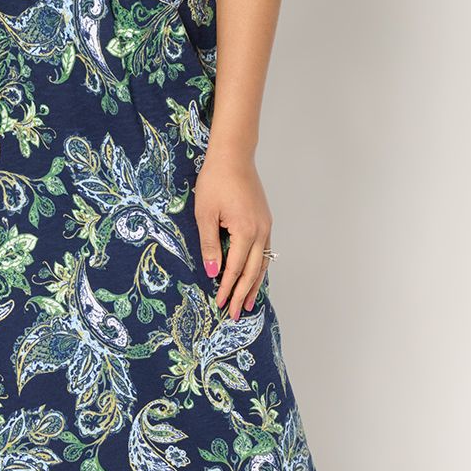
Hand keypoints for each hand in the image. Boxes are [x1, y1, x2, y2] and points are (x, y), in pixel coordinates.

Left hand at [194, 145, 270, 317]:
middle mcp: (260, 231)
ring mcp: (266, 226)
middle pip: (252, 271)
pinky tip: (254, 276)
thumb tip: (214, 273)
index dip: (227, 289)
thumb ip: (210, 245)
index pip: (235, 268)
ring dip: (254, 285)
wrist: (233, 156)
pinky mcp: (265, 221)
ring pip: (262, 263)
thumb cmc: (215, 181)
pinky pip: (265, 251)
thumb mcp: (205, 214)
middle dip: (243, 294)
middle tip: (235, 314)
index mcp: (245, 231)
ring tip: (248, 303)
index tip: (220, 304)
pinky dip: (259, 268)